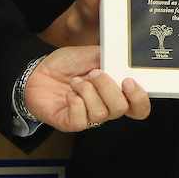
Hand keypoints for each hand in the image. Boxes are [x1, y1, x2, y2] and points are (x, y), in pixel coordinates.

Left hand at [23, 45, 149, 130]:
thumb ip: (110, 57)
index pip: (139, 107)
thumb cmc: (67, 65)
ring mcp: (88, 118)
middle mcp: (105, 108)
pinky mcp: (71, 123)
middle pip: (121, 109)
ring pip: (100, 113)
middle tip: (93, 73)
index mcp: (115, 93)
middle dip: (107, 87)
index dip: (139, 98)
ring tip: (76, 81)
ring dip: (87, 91)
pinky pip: (81, 120)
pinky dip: (75, 102)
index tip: (128, 81)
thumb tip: (124, 57)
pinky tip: (70, 93)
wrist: (39, 72)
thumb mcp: (91, 54)